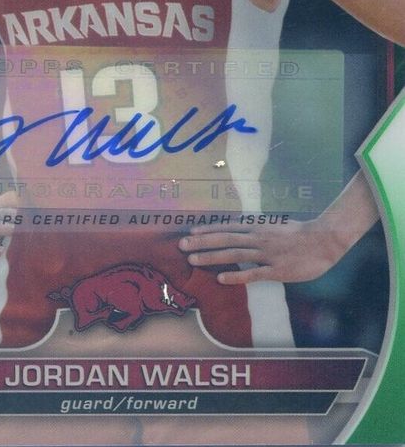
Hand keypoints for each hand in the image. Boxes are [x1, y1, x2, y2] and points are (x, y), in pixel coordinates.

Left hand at [178, 218, 345, 283]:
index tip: (190, 231)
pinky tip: (220, 278)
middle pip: (224, 239)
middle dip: (201, 242)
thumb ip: (258, 229)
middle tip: (181, 245)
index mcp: (258, 227)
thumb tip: (242, 230)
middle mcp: (258, 238)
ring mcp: (267, 254)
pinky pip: (253, 273)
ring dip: (211, 257)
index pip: (228, 227)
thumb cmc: (300, 234)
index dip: (208, 229)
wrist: (324, 240)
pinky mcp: (276, 269)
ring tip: (192, 259)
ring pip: (233, 254)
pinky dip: (236, 275)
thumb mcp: (275, 226)